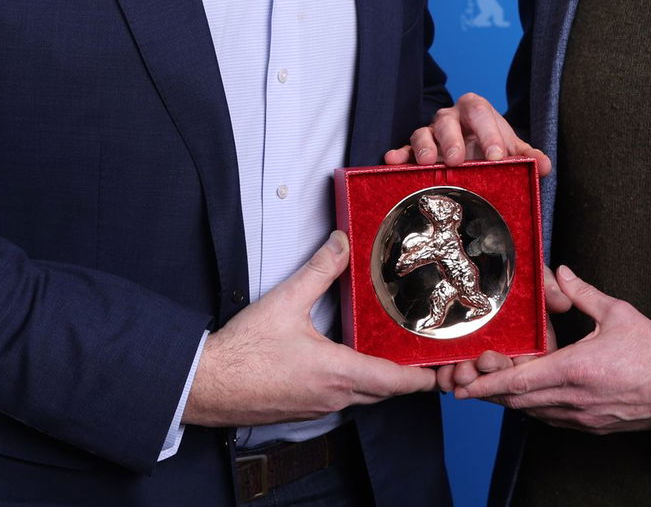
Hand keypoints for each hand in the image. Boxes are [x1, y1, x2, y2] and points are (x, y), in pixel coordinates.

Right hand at [184, 231, 435, 426]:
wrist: (204, 386)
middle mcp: (334, 396)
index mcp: (338, 373)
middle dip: (409, 374)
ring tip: (395, 351)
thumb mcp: (284, 302)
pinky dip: (357, 382)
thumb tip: (342, 242)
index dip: (426, 376)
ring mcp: (319, 406)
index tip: (446, 366)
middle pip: (386, 390)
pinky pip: (342, 398)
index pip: (397, 382)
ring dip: (382, 377)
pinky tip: (352, 359)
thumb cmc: (241, 353)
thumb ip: (318, 270)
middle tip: (426, 351)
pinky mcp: (304, 407)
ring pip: (364, 395)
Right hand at [383, 92, 552, 175]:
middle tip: (457, 161)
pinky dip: (398, 155)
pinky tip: (393, 161)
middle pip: (448, 121)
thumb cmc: (491, 146)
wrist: (473, 149)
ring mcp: (430, 132)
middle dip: (452, 140)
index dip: (488, 132)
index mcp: (476, 110)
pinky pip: (404, 148)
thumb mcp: (510, 149)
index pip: (481, 112)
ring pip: (422, 132)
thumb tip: (543, 166)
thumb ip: (527, 156)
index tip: (497, 156)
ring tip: (426, 163)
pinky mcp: (414, 148)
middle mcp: (450, 117)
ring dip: (424, 147)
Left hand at [453, 266, 650, 433]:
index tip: (465, 387)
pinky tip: (530, 399)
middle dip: (491, 395)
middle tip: (468, 387)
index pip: (520, 381)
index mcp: (576, 369)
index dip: (488, 385)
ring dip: (512, 402)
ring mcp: (583, 416)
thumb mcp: (616, 313)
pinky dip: (536, 409)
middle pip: (519, 401)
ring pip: (535, 412)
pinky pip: (554, 419)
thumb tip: (561, 274)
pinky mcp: (593, 425)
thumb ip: (583, 294)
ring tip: (493, 390)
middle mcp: (574, 398)